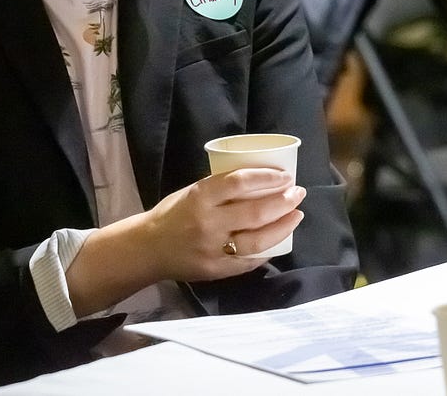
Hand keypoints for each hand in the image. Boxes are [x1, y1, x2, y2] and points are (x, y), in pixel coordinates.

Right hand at [139, 168, 305, 281]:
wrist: (149, 249)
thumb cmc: (172, 214)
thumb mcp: (191, 192)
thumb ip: (220, 189)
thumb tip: (259, 182)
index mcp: (200, 197)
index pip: (239, 182)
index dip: (266, 177)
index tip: (285, 175)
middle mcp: (209, 223)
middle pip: (255, 211)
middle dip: (283, 201)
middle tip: (298, 193)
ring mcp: (214, 249)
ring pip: (258, 239)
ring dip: (283, 226)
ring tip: (296, 216)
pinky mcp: (217, 270)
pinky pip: (249, 260)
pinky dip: (267, 250)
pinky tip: (279, 240)